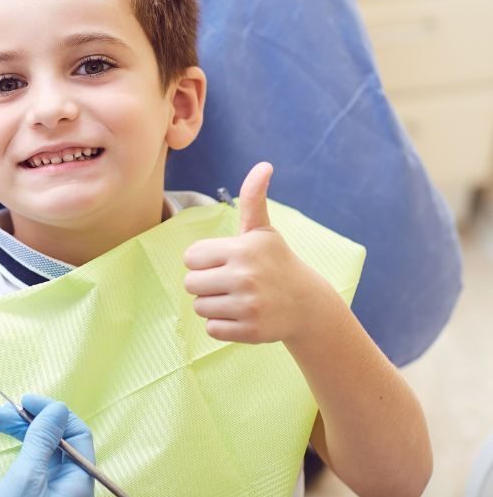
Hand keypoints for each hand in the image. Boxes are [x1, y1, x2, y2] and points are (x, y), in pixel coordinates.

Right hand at [0, 395, 94, 496]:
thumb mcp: (26, 479)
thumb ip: (43, 441)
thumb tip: (59, 408)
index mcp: (79, 483)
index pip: (78, 435)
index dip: (52, 413)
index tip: (25, 401)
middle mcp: (71, 486)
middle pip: (57, 440)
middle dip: (27, 421)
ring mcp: (54, 492)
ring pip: (42, 450)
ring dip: (18, 431)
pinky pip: (33, 463)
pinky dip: (18, 448)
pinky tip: (2, 437)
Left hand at [183, 162, 330, 344]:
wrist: (306, 304)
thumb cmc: (276, 262)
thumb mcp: (262, 231)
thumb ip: (253, 198)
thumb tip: (264, 165)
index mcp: (242, 249)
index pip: (190, 258)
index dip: (203, 261)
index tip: (224, 262)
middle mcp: (244, 276)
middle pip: (191, 284)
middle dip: (206, 284)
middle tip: (230, 282)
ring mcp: (248, 305)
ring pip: (200, 307)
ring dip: (213, 305)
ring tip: (237, 298)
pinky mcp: (249, 331)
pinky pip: (211, 329)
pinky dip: (222, 325)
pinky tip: (243, 315)